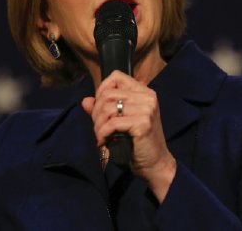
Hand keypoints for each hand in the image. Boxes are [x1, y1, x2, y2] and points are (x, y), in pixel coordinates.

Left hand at [81, 70, 176, 201]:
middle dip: (96, 113)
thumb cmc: (138, 143)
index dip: (102, 89)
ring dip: (98, 125)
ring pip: (107, 108)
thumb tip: (86, 101)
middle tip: (98, 128)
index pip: (116, 76)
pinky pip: (111, 123)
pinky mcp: (143, 123)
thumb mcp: (120, 122)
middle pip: (108, 94)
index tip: (99, 107)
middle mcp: (147, 97)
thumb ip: (104, 109)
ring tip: (101, 136)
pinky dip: (102, 134)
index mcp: (144, 92)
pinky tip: (104, 143)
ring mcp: (147, 109)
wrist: (155, 164)